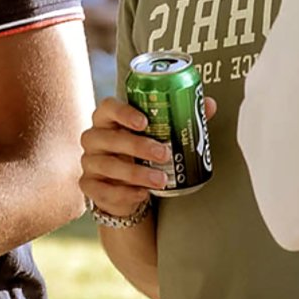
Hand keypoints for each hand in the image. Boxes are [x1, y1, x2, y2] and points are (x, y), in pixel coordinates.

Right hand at [78, 95, 214, 221]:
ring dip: (136, 173)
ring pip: (107, 165)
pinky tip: (142, 193)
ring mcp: (89, 162)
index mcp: (108, 119)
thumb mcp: (157, 136)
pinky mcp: (89, 185)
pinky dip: (124, 193)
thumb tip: (209, 104)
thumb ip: (180, 118)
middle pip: (108, 137)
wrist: (127, 188)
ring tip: (161, 180)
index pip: (107, 107)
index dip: (123, 112)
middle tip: (164, 153)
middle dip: (137, 145)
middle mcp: (94, 138)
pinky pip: (103, 189)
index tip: (144, 121)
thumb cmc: (140, 154)